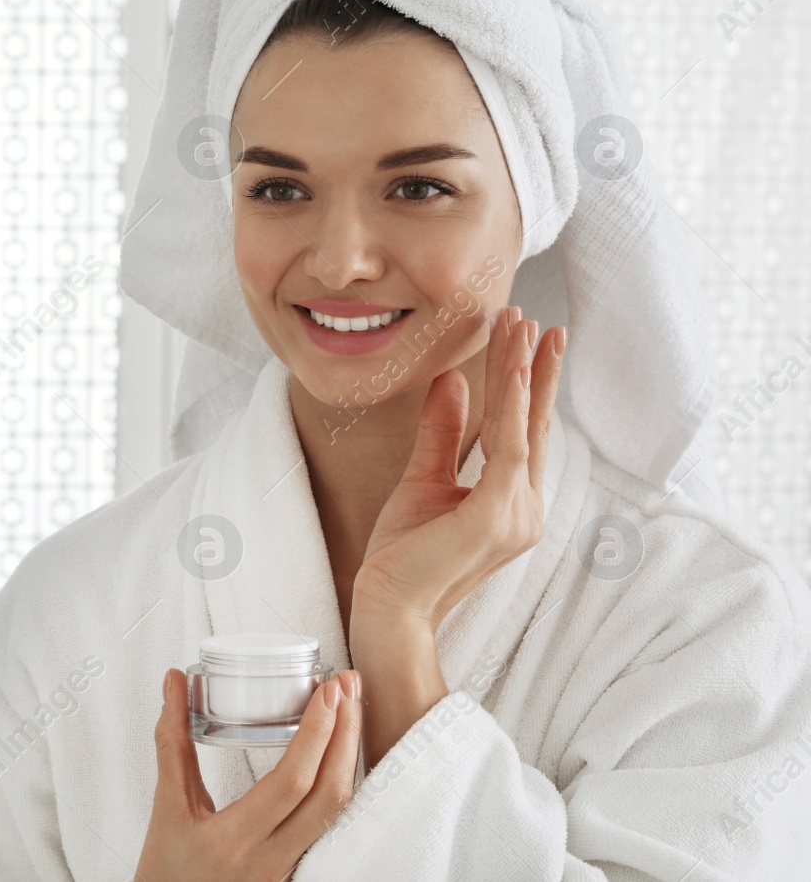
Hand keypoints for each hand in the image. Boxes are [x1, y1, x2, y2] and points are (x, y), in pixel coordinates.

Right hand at [135, 668, 362, 881]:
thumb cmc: (166, 869)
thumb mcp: (166, 806)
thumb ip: (173, 742)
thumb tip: (174, 684)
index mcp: (233, 839)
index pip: (291, 782)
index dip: (316, 733)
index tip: (325, 691)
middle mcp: (269, 859)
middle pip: (329, 795)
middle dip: (346, 734)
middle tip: (347, 686)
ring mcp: (289, 869)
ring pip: (338, 811)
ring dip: (349, 756)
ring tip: (350, 709)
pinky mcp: (298, 870)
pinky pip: (331, 824)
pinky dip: (341, 782)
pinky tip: (341, 753)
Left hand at [353, 306, 565, 635]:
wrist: (387, 605)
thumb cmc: (403, 554)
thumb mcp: (422, 478)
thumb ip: (441, 432)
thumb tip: (452, 382)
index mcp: (512, 502)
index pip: (524, 432)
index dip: (526, 384)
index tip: (527, 337)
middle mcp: (526, 509)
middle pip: (534, 424)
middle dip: (535, 368)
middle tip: (537, 319)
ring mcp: (518, 515)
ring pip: (525, 426)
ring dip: (522, 371)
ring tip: (522, 324)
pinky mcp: (497, 516)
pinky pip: (508, 447)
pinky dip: (510, 403)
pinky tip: (510, 368)